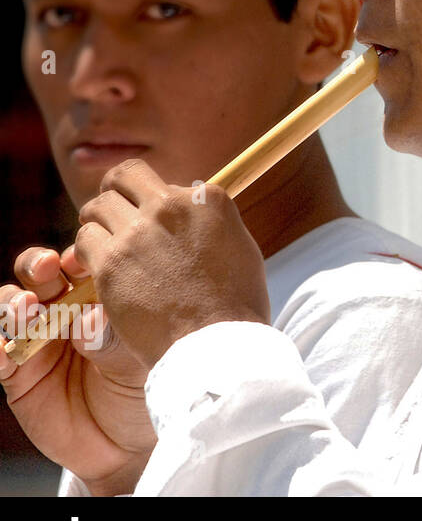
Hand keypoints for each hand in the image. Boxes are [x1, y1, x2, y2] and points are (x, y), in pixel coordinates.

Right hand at [0, 245, 154, 494]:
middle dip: (39, 265)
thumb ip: (113, 342)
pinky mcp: (17, 374)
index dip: (80, 256)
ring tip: (26, 308)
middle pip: (41, 274)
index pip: (85, 264)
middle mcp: (65, 310)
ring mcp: (38, 340)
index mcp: (102, 297)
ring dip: (14, 303)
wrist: (128, 445)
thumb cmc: (145, 392)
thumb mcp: (138, 365)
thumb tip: (89, 319)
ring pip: (13, 308)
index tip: (84, 258)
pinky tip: (2, 347)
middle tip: (48, 267)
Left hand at [75, 159, 270, 366]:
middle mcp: (171, 206)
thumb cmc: (236, 305)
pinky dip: (87, 253)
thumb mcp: (239, 249)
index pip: (171, 183)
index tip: (158, 222)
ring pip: (96, 207)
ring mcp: (138, 232)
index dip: (160, 201)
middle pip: (126, 176)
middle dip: (117, 192)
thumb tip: (194, 211)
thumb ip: (211, 223)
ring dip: (99, 224)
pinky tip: (100, 269)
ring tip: (107, 246)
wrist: (217, 343)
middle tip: (116, 215)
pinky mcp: (111, 261)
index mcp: (208, 200)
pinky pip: (83, 241)